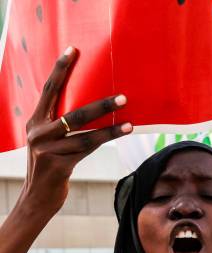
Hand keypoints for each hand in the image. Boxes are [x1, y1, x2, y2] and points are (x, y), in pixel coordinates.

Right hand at [20, 46, 131, 215]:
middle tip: (123, 97)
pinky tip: (123, 132)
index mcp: (35, 122)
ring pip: (85, 134)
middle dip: (100, 105)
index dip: (61, 69)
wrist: (37, 198)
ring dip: (110, 128)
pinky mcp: (57, 165)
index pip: (49, 90)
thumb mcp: (52, 142)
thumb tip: (95, 107)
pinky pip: (87, 149)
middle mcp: (38, 133)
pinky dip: (106, 140)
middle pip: (73, 113)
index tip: (74, 49)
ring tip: (130, 122)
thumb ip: (64, 126)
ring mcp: (46, 150)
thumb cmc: (52, 166)